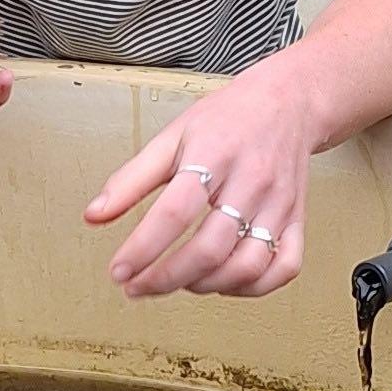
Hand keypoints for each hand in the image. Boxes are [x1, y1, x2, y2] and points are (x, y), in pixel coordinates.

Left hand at [85, 58, 311, 299]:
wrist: (288, 102)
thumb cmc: (227, 118)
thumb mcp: (171, 137)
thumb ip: (130, 179)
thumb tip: (93, 216)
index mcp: (214, 154)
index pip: (175, 212)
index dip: (143, 249)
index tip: (118, 271)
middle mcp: (250, 181)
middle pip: (210, 247)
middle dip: (166, 278)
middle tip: (137, 287)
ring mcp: (279, 204)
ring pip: (247, 265)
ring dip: (205, 285)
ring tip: (177, 282)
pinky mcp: (298, 219)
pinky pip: (284, 267)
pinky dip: (251, 287)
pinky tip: (223, 282)